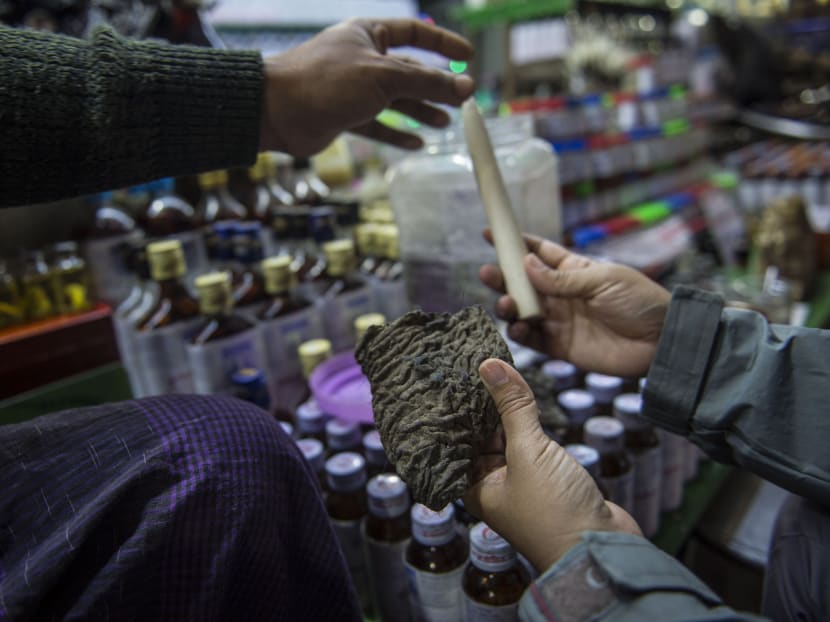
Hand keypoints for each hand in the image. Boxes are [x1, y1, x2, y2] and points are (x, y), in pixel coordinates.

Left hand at [260, 18, 473, 156]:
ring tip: (444, 124)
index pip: (414, 33)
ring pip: (395, 100)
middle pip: (408, 71)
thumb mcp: (384, 77)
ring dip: (420, 111)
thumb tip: (466, 87)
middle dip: (435, 86)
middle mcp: (362, 59)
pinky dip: (396, 133)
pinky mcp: (345, 116)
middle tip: (462, 102)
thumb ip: (427, 82)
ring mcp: (353, 89)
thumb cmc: (326, 82)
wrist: (277, 111)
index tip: (467, 57)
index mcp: (368, 34)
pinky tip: (416, 144)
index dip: (443, 44)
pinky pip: (378, 125)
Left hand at [464, 359, 640, 572]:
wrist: (601, 548)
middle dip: (481, 406)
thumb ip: (512, 407)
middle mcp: (493, 485)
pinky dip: (529, 424)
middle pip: (481, 437)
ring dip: (507, 413)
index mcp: (475, 487)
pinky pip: (532, 445)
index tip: (452, 376)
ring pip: (508, 439)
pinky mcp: (547, 479)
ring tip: (497, 371)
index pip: (456, 440)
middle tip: (475, 365)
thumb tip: (489, 365)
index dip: (455, 410)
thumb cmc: (554, 512)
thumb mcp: (528, 452)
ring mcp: (521, 482)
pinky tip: (527, 400)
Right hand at [479, 232, 670, 377]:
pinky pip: (532, 340)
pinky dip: (520, 334)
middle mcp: (561, 294)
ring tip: (506, 304)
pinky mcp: (561, 347)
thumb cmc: (640, 301)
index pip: (539, 253)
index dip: (515, 244)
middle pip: (523, 283)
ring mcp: (559, 321)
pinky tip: (517, 327)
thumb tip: (525, 264)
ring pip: (523, 311)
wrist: (662, 341)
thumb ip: (561, 278)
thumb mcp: (602, 280)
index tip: (491, 234)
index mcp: (574, 270)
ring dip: (509, 306)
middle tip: (486, 273)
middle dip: (502, 277)